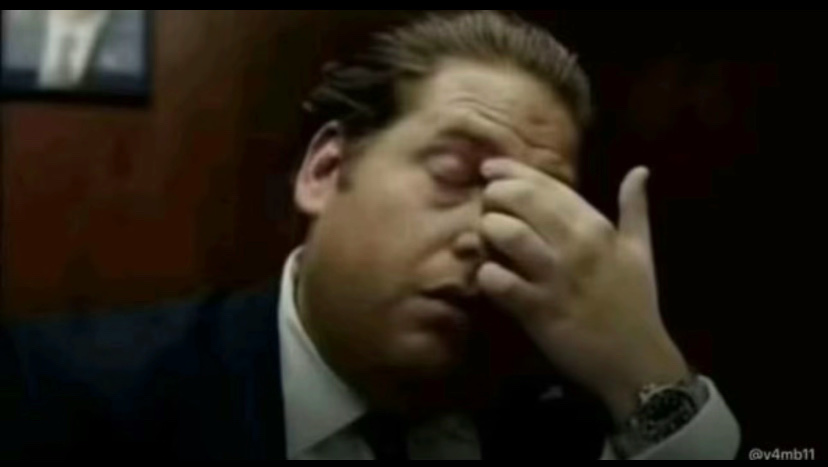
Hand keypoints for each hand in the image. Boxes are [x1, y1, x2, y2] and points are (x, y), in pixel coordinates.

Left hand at [476, 159, 689, 424]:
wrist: (635, 360)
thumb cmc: (635, 302)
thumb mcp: (640, 251)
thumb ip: (635, 208)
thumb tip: (640, 170)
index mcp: (596, 226)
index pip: (547, 185)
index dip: (512, 171)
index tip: (489, 167)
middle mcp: (575, 245)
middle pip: (522, 200)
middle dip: (494, 195)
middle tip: (487, 204)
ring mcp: (554, 278)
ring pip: (506, 234)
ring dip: (487, 231)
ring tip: (485, 238)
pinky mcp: (536, 310)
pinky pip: (498, 281)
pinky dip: (486, 274)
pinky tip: (490, 275)